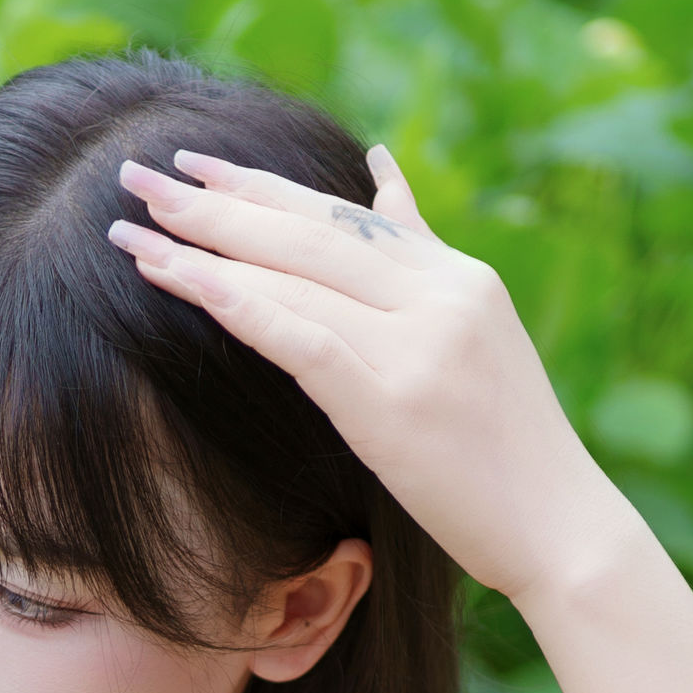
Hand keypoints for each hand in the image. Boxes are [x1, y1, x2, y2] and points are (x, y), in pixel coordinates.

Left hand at [108, 146, 627, 607]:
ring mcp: (420, 343)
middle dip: (216, 201)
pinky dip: (231, 302)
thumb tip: (381, 177)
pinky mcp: (394, 400)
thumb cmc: (508, 453)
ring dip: (203, 248)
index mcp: (458, 277)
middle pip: (308, 232)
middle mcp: (440, 294)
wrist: (562, 529)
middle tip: (138, 174)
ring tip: (131, 226)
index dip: (262, 186)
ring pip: (293, 275)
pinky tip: (175, 279)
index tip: (196, 164)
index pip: (342, 215)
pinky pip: (296, 335)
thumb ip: (421, 257)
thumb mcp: (474, 335)